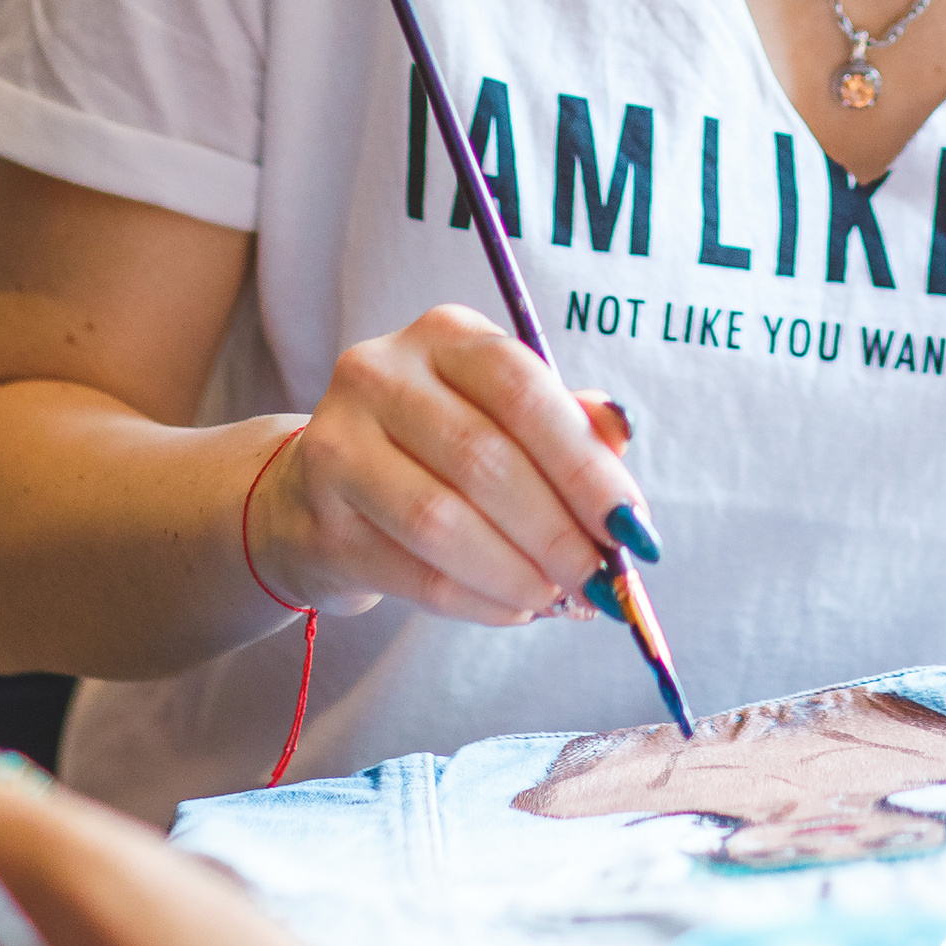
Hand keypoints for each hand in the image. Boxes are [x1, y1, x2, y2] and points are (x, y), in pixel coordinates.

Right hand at [249, 308, 649, 626]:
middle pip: (483, 458)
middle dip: (556, 529)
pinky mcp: (318, 521)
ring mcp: (337, 445)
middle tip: (600, 579)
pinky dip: (476, 601)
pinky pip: (413, 572)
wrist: (314, 493)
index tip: (631, 524)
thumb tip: (622, 434)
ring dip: (517, 571)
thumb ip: (565, 422)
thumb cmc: (433, 450)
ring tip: (559, 598)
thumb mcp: (501, 416)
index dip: (583, 462)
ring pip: (442, 521)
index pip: (523, 389)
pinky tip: (513, 609)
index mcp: (444, 336)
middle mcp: (381, 374)